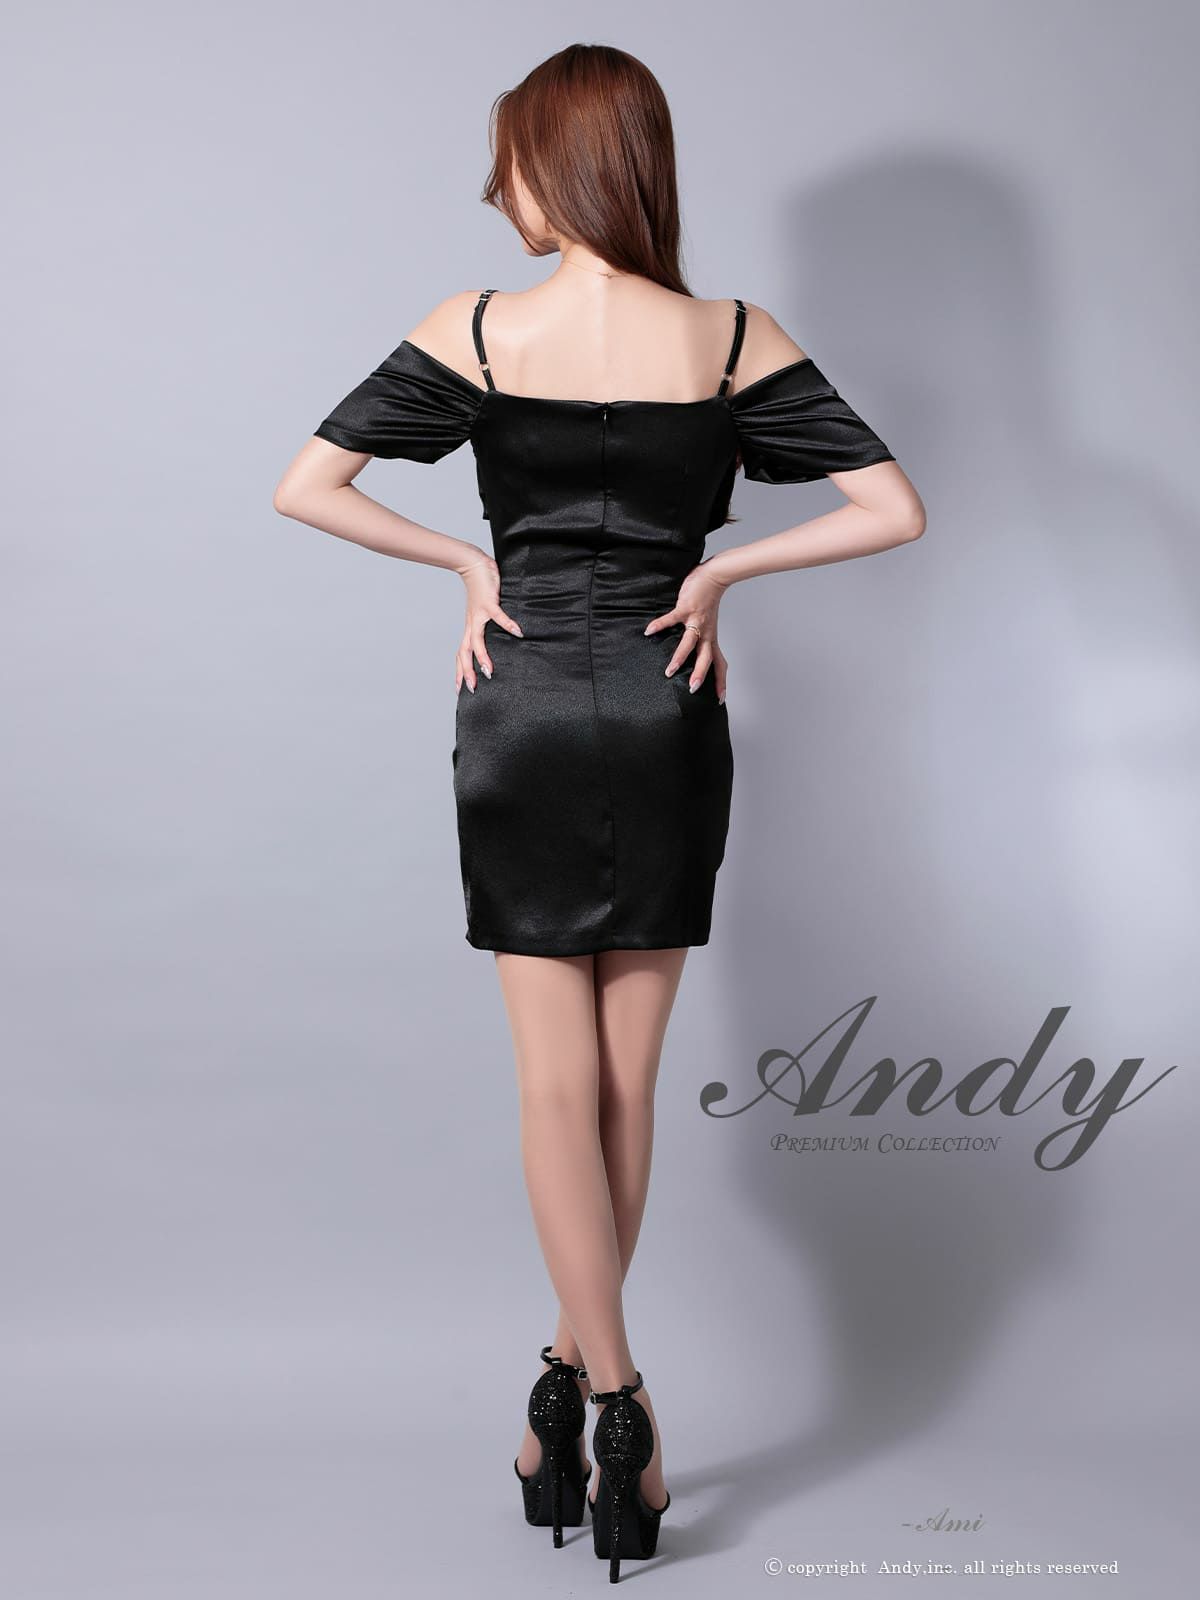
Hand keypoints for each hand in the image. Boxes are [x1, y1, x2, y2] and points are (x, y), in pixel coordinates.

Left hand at [455, 552, 522, 692]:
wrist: (472, 565)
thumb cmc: (479, 589)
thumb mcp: (481, 612)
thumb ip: (487, 625)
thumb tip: (501, 637)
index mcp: (469, 628)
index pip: (461, 654)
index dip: (459, 671)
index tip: (459, 688)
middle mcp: (471, 624)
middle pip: (465, 652)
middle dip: (467, 671)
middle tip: (472, 688)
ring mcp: (479, 614)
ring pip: (477, 640)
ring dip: (482, 656)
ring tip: (489, 670)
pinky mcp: (489, 603)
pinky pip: (499, 617)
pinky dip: (508, 625)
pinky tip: (518, 632)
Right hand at [643, 560, 729, 701]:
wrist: (715, 577)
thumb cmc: (709, 599)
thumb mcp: (708, 622)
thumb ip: (701, 635)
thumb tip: (691, 645)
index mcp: (711, 638)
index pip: (720, 664)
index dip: (720, 681)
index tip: (720, 698)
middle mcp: (706, 632)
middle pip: (706, 658)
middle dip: (700, 674)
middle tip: (692, 689)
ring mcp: (696, 621)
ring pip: (690, 643)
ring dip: (680, 657)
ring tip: (669, 670)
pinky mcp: (686, 608)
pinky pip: (671, 619)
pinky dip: (660, 625)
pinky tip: (649, 631)